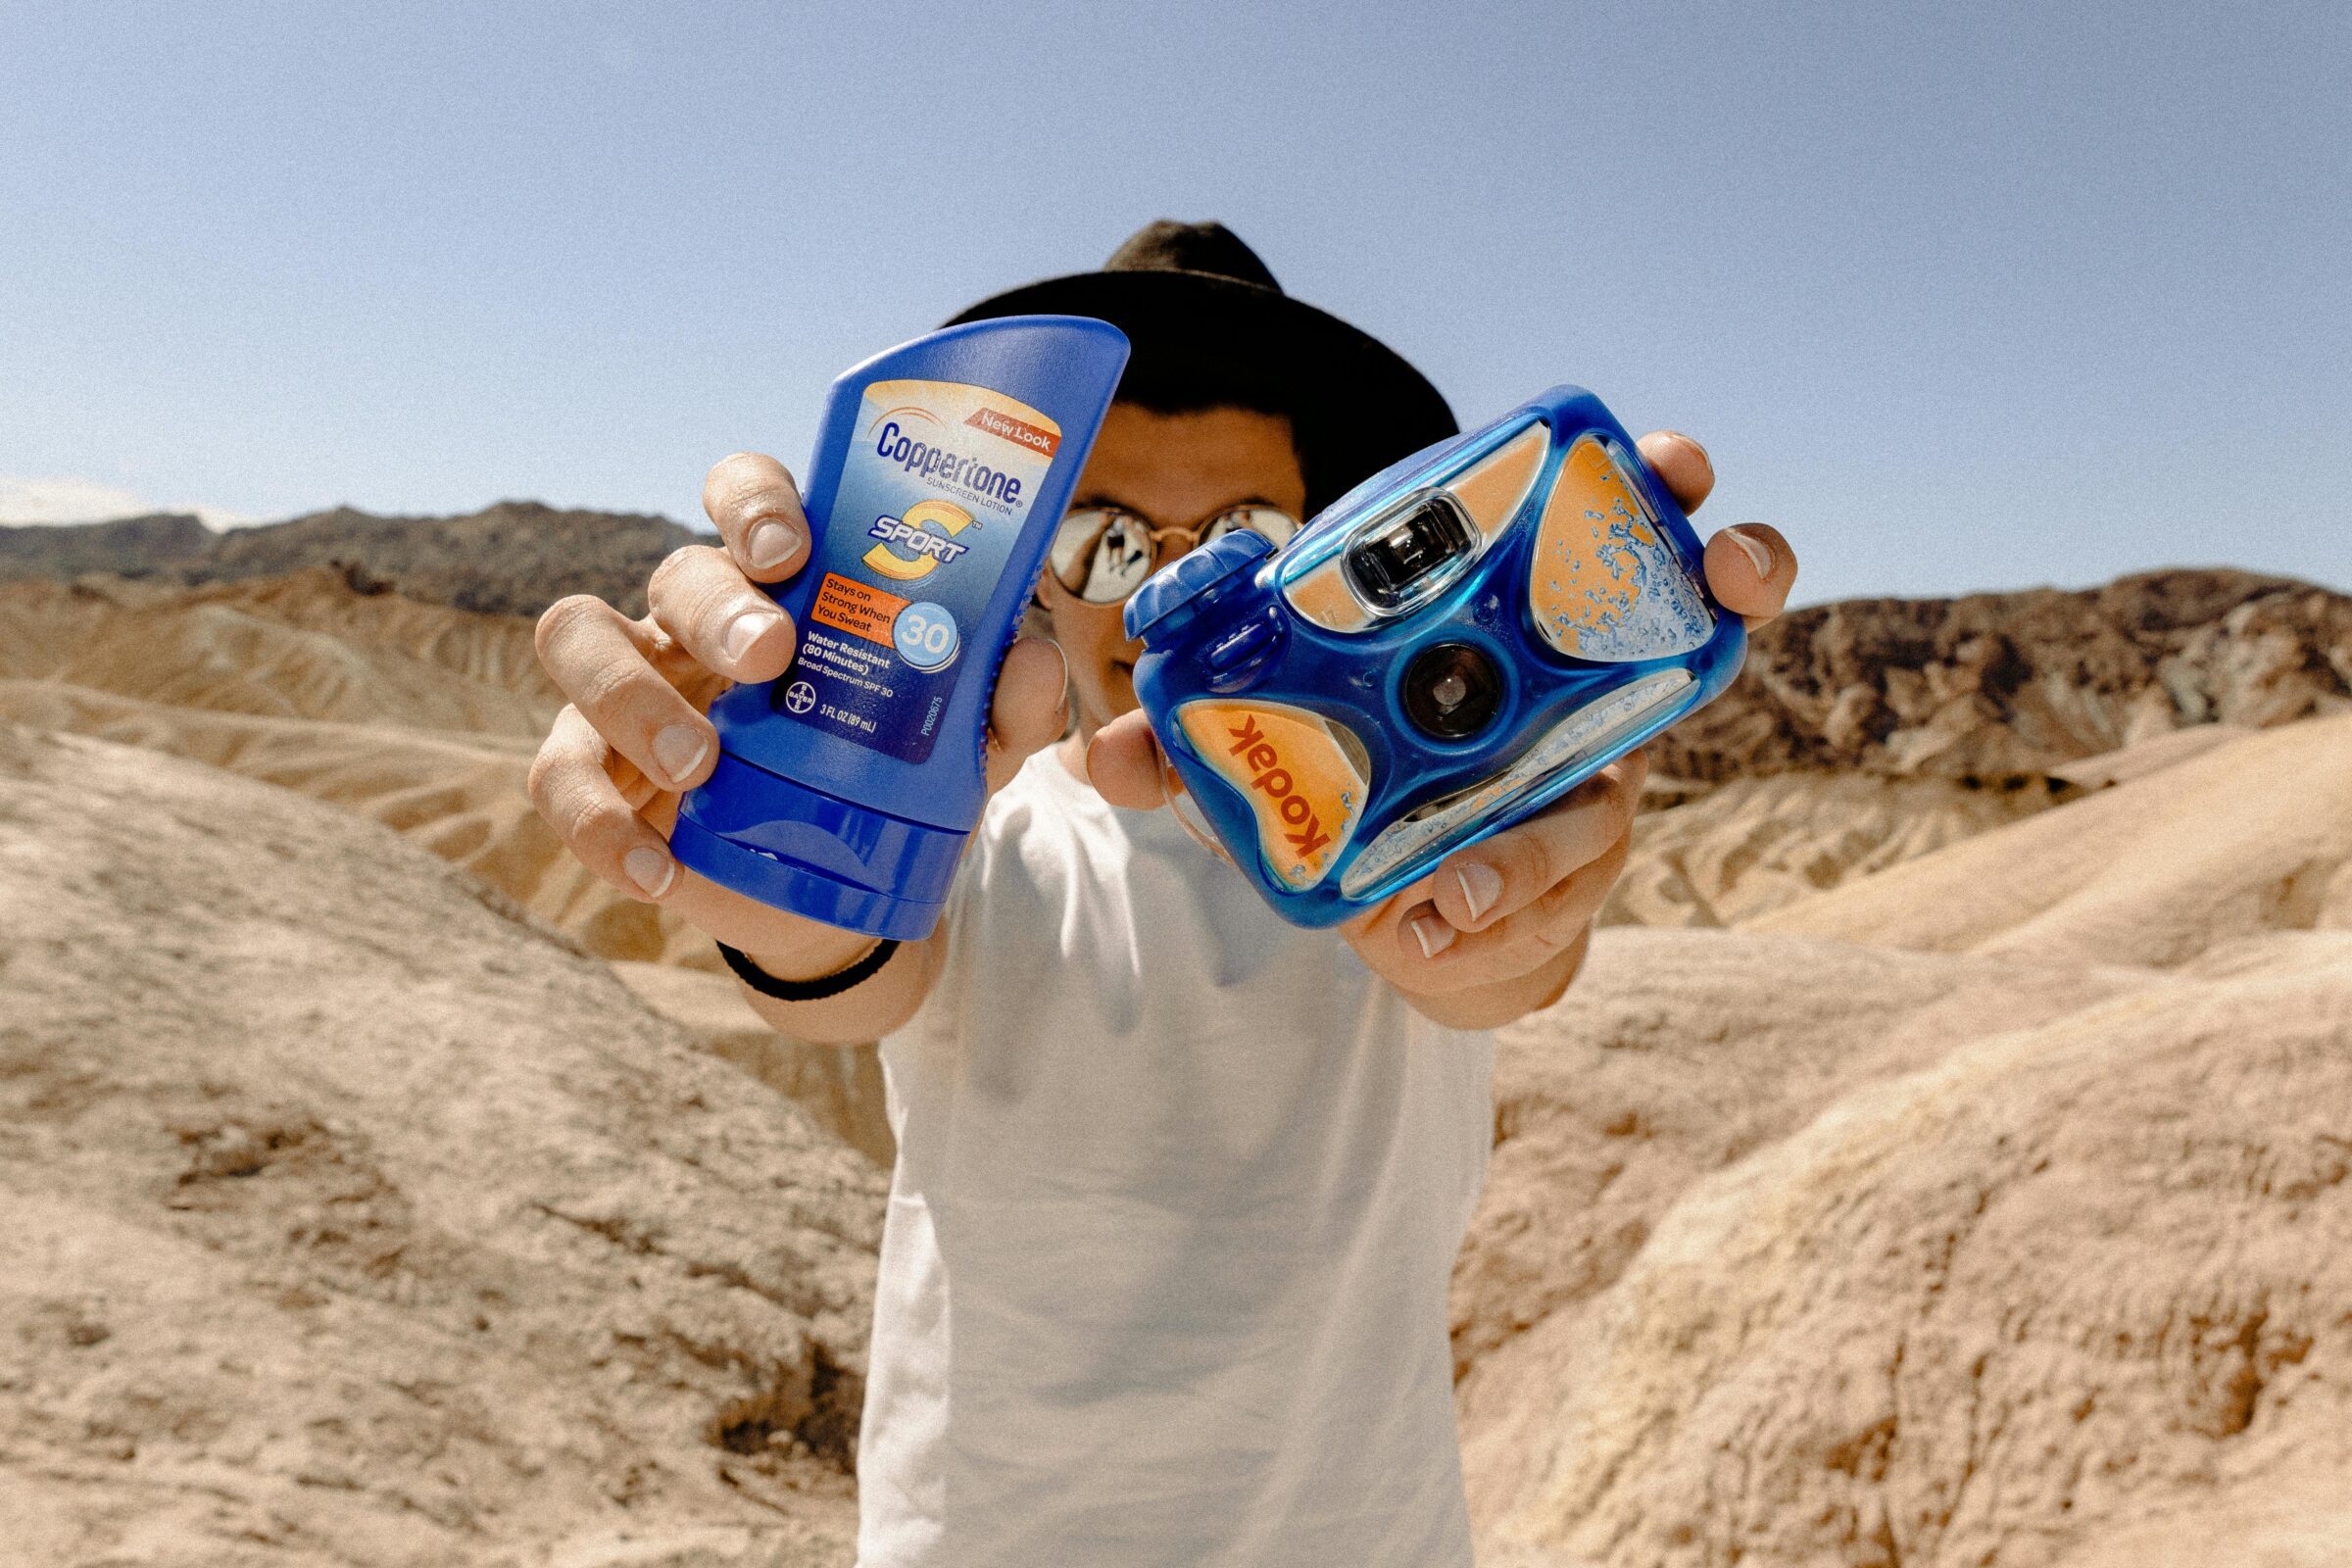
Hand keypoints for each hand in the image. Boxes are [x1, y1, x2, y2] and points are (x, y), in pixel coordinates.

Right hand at [526, 452, 1071, 978]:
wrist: (828, 888)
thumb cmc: (884, 775)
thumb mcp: (964, 745)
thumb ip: (1004, 704)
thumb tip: (1032, 663)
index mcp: (780, 584)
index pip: (746, 496)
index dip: (754, 502)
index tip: (792, 548)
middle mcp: (694, 617)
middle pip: (674, 568)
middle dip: (715, 606)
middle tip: (768, 658)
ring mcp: (630, 684)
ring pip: (578, 639)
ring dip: (633, 696)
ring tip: (702, 765)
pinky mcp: (592, 766)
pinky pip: (559, 774)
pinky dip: (601, 825)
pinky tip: (660, 869)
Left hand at [1086, 430, 1796, 1027]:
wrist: (1385, 903)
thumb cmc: (1342, 775)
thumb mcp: (1257, 743)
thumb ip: (1183, 742)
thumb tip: (1103, 751)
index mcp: (1498, 621)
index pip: (1602, 526)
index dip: (1658, 485)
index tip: (1674, 463)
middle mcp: (1567, 691)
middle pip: (1690, 614)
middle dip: (1736, 573)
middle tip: (1732, 573)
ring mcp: (1584, 788)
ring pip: (1608, 804)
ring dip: (1532, 853)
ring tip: (1452, 895)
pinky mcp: (1567, 885)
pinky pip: (1552, 913)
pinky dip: (1488, 935)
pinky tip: (1424, 942)